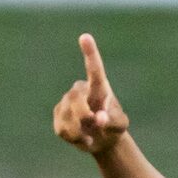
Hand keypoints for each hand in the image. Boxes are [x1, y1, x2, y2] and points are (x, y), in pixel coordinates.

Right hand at [51, 33, 129, 157]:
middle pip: (75, 99)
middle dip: (85, 116)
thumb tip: (99, 118)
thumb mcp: (120, 125)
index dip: (90, 53)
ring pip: (69, 117)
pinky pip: (64, 129)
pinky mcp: (57, 115)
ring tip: (92, 133)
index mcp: (99, 88)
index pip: (94, 69)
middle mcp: (80, 90)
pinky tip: (83, 138)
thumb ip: (113, 121)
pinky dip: (76, 139)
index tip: (85, 36)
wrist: (102, 140)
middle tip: (97, 124)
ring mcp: (66, 102)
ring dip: (83, 131)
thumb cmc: (113, 126)